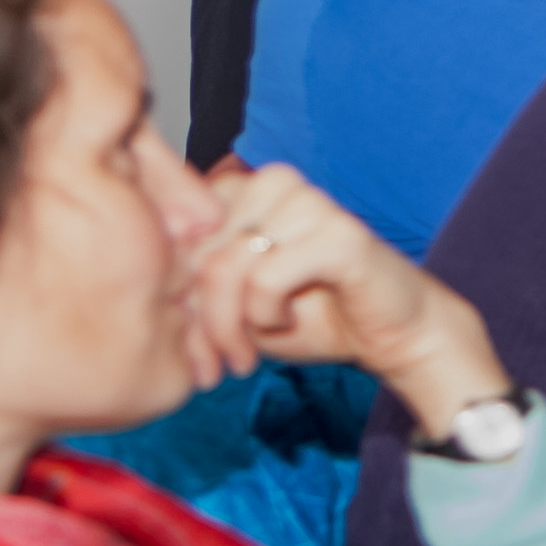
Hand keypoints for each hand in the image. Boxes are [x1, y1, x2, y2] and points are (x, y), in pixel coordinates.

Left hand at [190, 165, 511, 429]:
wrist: (394, 336)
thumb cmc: (316, 316)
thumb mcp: (237, 303)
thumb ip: (196, 285)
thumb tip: (151, 290)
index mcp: (250, 189)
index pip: (177, 228)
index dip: (175, 288)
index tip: (190, 339)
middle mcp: (277, 184)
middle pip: (197, 251)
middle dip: (198, 318)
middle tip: (215, 361)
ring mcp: (311, 204)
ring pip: (226, 264)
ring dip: (228, 321)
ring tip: (248, 348)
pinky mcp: (340, 234)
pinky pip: (266, 277)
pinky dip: (265, 313)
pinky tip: (285, 322)